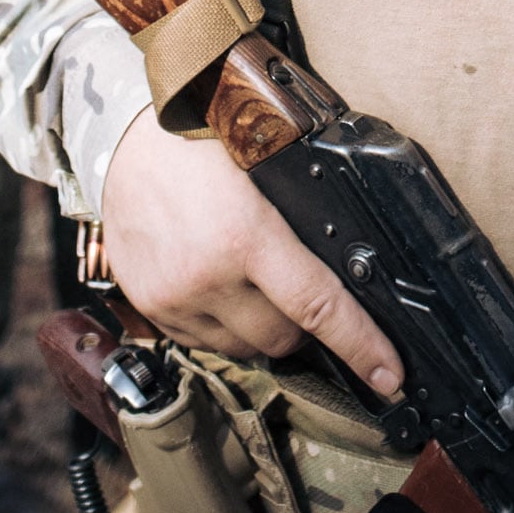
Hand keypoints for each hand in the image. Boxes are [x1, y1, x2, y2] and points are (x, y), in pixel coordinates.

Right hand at [100, 102, 407, 398]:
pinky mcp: (151, 307)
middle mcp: (206, 277)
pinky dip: (224, 326)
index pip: (318, 306)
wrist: (123, 139)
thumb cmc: (201, 137)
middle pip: (282, 339)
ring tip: (258, 284)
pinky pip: (204, 343)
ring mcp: (173, 298)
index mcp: (244, 236)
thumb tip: (353, 262)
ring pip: (243, 349)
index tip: (390, 375)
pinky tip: (223, 287)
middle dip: (306, 327)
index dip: (360, 345)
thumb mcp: (263, 163)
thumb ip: (300, 213)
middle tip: (308, 295)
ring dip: (262, 329)